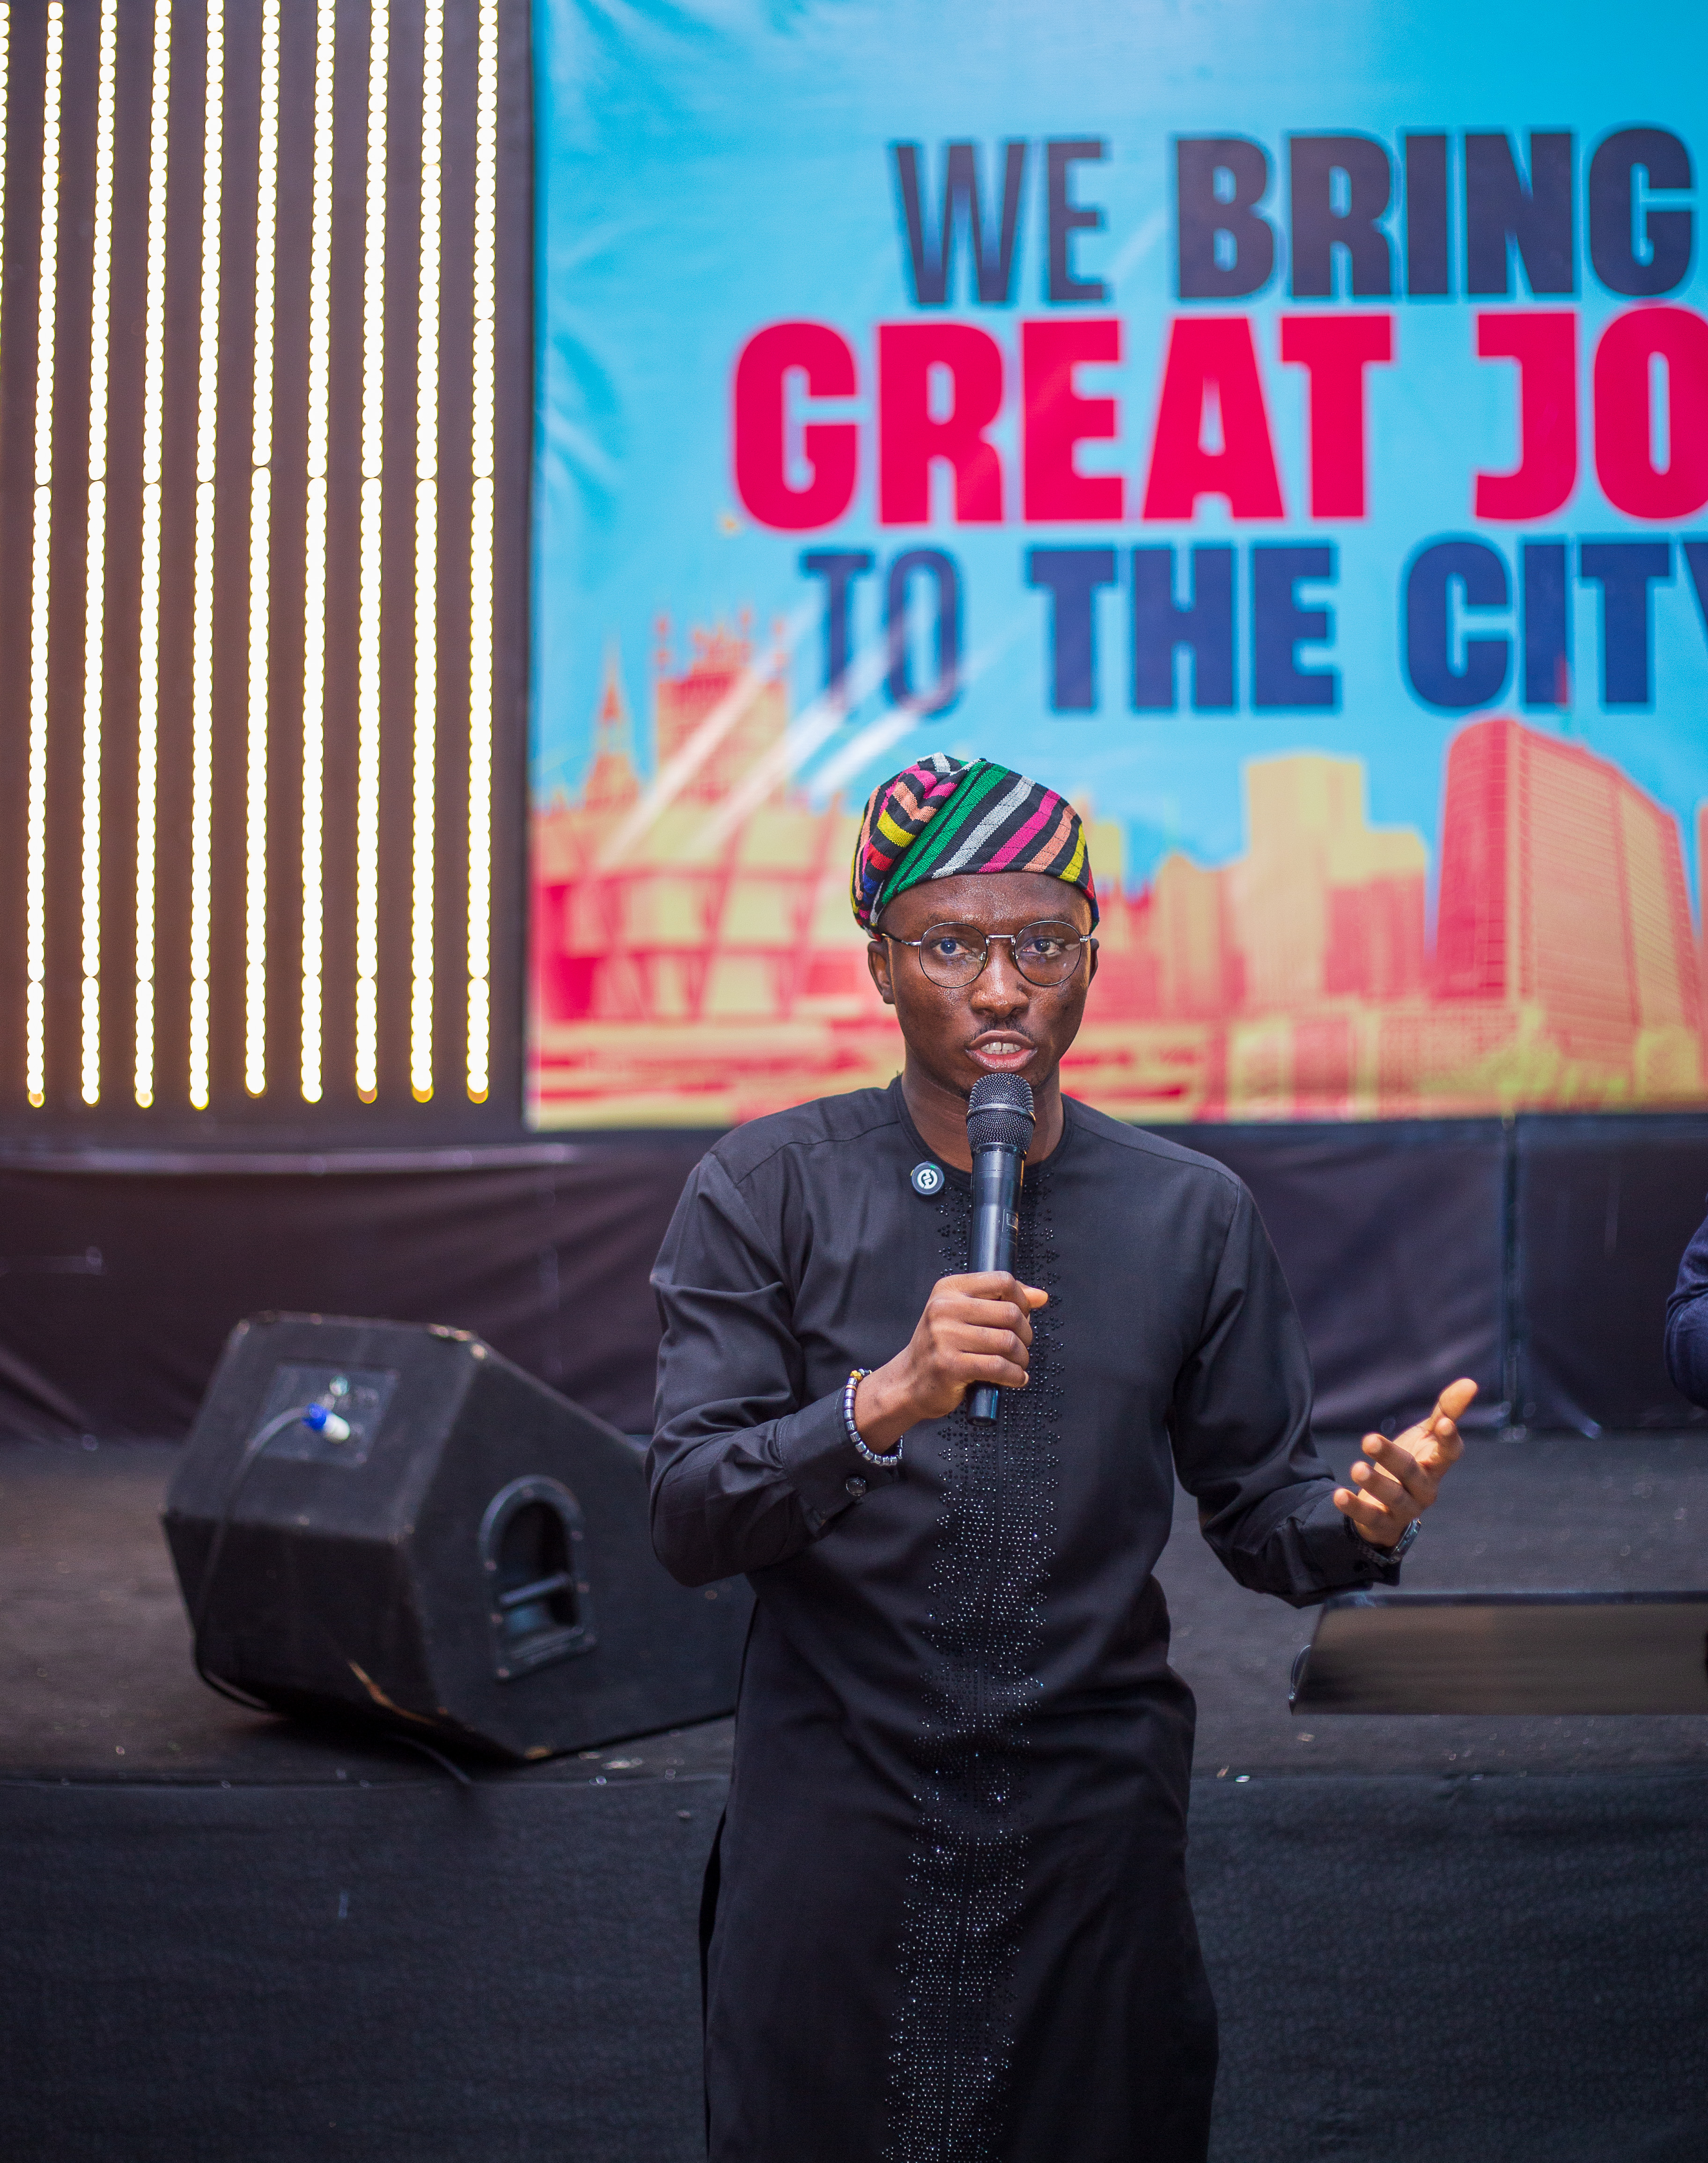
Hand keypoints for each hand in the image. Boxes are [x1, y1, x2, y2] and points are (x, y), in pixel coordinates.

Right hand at [853, 1271, 1049, 1454]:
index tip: (1022, 1316)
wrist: (908, 1382)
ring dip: (1021, 1358)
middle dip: (1025, 1333)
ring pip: (1007, 1342)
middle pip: (1010, 1313)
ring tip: (1017, 1365)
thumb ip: (1001, 1301)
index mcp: (948, 1289)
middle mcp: (943, 1308)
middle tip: (1020, 1347)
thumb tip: (1041, 1296)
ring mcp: (944, 1337)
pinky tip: (1014, 1378)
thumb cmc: (941, 1348)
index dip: (1022, 1299)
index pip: (1002, 1280)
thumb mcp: (964, 1315)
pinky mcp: (950, 1366)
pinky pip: (999, 1367)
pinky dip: (1015, 1376)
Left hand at [1332, 1377, 1476, 1547]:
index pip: (1449, 1453)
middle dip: (1392, 1457)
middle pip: (1412, 1472)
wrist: (1390, 1506)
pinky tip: (1338, 1495)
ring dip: (1375, 1483)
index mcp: (1437, 1465)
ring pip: (1393, 1496)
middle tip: (1369, 1439)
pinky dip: (1354, 1507)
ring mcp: (1406, 1509)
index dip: (1449, 1439)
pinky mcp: (1384, 1524)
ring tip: (1356, 1468)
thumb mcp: (1426, 1436)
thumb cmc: (1412, 1463)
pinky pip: (1369, 1517)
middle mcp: (1426, 1489)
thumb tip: (1471, 1382)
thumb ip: (1446, 1411)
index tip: (1444, 1423)